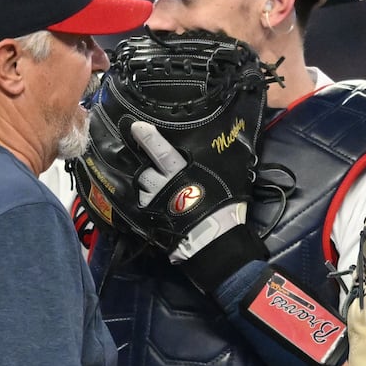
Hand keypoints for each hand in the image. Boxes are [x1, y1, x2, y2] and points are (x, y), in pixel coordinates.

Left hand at [132, 120, 246, 262]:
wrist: (214, 239)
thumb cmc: (225, 207)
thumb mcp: (228, 178)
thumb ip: (221, 165)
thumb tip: (229, 152)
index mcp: (181, 172)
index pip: (161, 151)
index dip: (149, 138)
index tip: (136, 126)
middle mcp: (164, 185)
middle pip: (145, 172)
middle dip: (148, 172)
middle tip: (157, 175)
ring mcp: (156, 203)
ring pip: (144, 191)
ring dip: (150, 191)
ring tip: (162, 196)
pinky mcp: (152, 220)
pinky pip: (146, 210)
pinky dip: (151, 208)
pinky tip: (159, 211)